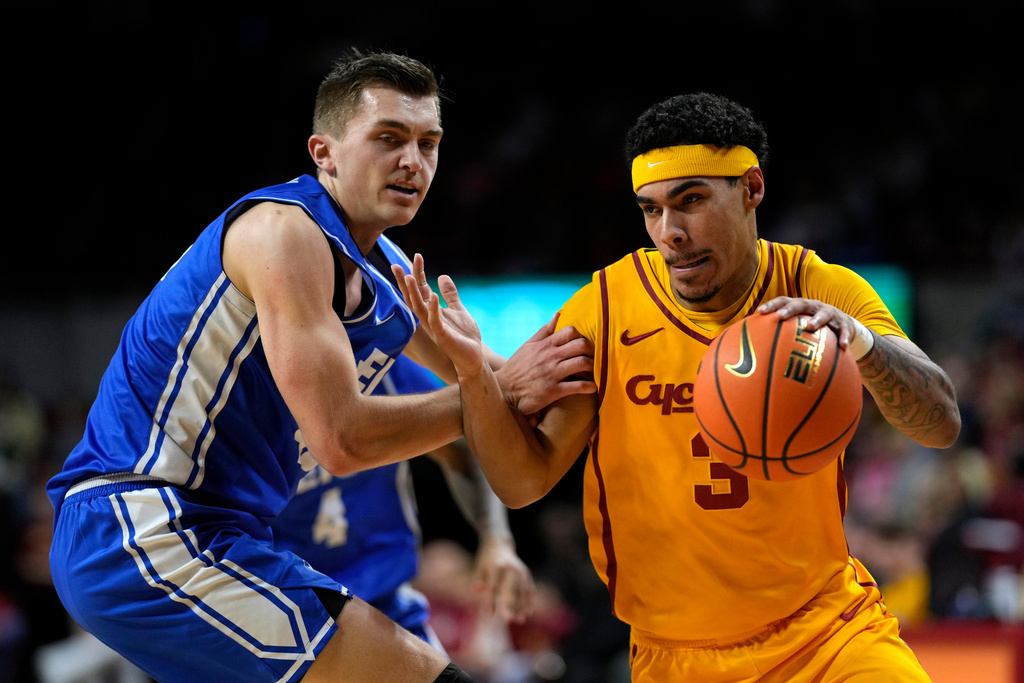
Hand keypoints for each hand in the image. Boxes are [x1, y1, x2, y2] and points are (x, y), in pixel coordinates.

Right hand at [393, 254, 485, 374]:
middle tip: (395, 265)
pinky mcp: (442, 337)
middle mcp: (428, 318)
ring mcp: (433, 328)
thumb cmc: (464, 337)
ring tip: (409, 277)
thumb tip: (442, 276)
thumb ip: (451, 294)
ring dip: (413, 293)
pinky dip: (434, 309)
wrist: (472, 358)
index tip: (417, 256)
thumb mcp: (458, 310)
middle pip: (413, 297)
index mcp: (432, 311)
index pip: (421, 290)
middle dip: (405, 282)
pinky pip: (435, 321)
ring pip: (419, 308)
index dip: (418, 274)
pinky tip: (434, 296)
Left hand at [472, 536, 534, 622]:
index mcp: (496, 567)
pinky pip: (529, 589)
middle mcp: (510, 568)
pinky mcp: (527, 574)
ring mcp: (521, 571)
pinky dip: (529, 601)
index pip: (493, 586)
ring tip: (519, 620)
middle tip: (509, 619)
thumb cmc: (485, 560)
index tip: (489, 613)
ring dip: (522, 606)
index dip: (491, 600)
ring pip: (522, 591)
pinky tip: (528, 613)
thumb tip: (476, 589)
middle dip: (510, 604)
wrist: (499, 544)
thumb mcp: (479, 568)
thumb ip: (478, 579)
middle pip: (511, 589)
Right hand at [496, 313, 596, 415]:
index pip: (570, 331)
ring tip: (594, 372)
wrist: (504, 390)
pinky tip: (592, 388)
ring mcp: (553, 374)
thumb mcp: (528, 345)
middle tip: (593, 358)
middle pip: (581, 345)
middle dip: (591, 351)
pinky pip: (578, 386)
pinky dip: (589, 387)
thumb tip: (558, 314)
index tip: (583, 345)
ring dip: (593, 367)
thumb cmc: (517, 367)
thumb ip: (545, 331)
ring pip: (582, 363)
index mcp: (545, 345)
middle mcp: (551, 357)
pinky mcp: (554, 391)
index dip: (581, 337)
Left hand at [758, 296, 866, 352]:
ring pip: (824, 314)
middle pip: (801, 304)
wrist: (843, 326)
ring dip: (817, 319)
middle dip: (789, 309)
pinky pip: (845, 331)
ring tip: (810, 327)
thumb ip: (782, 333)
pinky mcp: (845, 324)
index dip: (772, 305)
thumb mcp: (799, 327)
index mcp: (800, 306)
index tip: (760, 312)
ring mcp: (830, 314)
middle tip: (780, 316)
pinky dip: (844, 338)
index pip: (784, 301)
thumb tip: (759, 348)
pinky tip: (843, 347)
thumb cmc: (813, 327)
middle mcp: (814, 307)